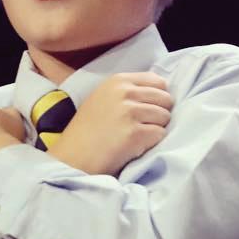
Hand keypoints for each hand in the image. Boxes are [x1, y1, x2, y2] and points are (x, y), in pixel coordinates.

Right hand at [49, 72, 171, 175]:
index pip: (158, 81)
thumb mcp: (101, 98)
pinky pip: (160, 134)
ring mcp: (130, 112)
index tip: (144, 110)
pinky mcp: (135, 133)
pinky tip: (132, 146)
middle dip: (158, 114)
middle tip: (138, 126)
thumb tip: (160, 92)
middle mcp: (124, 92)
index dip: (157, 97)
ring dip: (154, 129)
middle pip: (166, 99)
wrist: (72, 158)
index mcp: (117, 81)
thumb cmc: (86, 131)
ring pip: (165, 117)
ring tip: (133, 137)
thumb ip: (127, 91)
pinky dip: (150, 143)